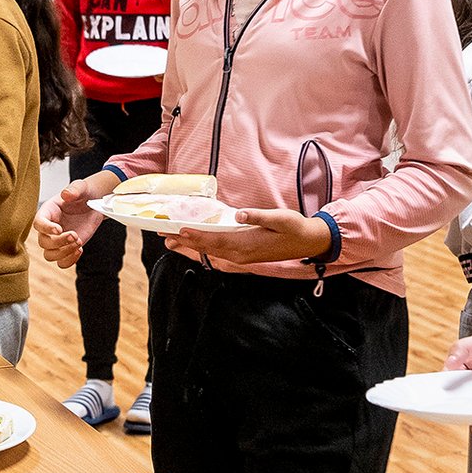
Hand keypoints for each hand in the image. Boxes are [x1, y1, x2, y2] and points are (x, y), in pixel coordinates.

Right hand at [34, 172, 120, 268]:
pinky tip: (80, 249)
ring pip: (50, 255)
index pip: (38, 223)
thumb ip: (74, 189)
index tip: (59, 229)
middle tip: (75, 235)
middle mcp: (49, 228)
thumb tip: (66, 194)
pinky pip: (61, 263)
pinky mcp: (66, 249)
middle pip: (43, 242)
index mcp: (48, 212)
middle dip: (59, 242)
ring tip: (79, 243)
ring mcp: (57, 240)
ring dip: (64, 253)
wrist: (94, 204)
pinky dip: (70, 261)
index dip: (45, 228)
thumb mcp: (81, 188)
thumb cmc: (84, 194)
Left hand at [165, 209, 331, 265]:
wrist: (308, 242)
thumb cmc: (294, 228)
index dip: (195, 236)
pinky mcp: (244, 256)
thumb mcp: (279, 218)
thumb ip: (258, 216)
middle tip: (164, 235)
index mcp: (246, 245)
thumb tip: (239, 214)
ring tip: (172, 242)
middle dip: (185, 242)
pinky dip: (203, 250)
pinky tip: (196, 247)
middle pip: (207, 249)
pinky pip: (218, 254)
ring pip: (210, 253)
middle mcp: (240, 255)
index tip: (178, 229)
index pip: (214, 240)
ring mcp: (242, 258)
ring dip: (190, 248)